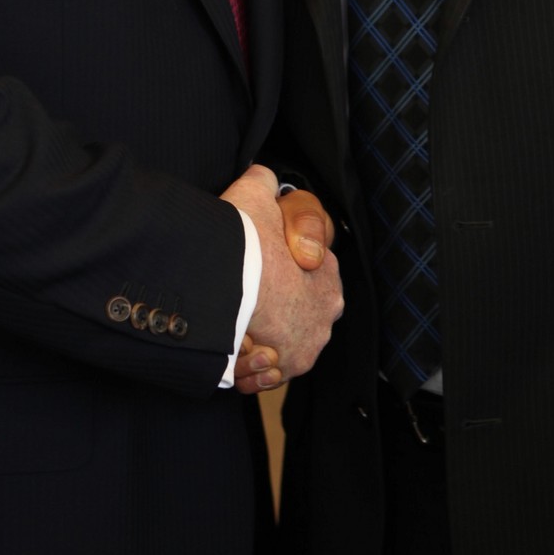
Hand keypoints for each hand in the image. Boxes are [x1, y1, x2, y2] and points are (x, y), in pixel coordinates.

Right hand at [223, 165, 342, 391]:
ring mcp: (306, 344)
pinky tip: (231, 350)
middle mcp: (324, 312)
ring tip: (231, 328)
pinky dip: (247, 366)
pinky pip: (263, 372)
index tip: (250, 271)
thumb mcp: (255, 191)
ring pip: (279, 345)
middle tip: (238, 304)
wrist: (227, 281)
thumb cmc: (243, 236)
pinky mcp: (281, 369)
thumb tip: (264, 182)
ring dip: (255, 341)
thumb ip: (264, 183)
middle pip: (294, 314)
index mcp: (326, 271)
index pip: (307, 274)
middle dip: (269, 313)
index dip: (277, 272)